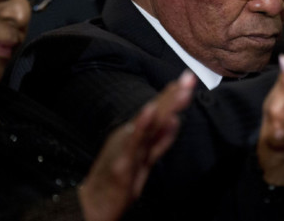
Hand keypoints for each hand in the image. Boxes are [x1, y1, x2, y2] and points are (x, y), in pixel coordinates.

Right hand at [79, 71, 195, 220]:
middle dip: (173, 95)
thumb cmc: (119, 180)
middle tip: (189, 78)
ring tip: (178, 91)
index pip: (159, 111)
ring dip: (163, 106)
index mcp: (138, 134)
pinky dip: (141, 125)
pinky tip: (149, 111)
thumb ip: (161, 140)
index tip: (189, 78)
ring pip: (148, 123)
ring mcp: (126, 147)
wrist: (94, 205)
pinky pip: (133, 143)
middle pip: (156, 112)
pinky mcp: (121, 163)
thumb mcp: (146, 158)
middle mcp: (131, 135)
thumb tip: (176, 120)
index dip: (173, 95)